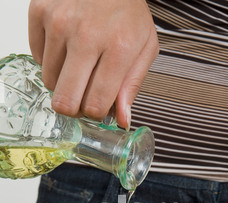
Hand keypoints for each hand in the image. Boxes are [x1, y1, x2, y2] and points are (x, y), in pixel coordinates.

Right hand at [28, 0, 158, 128]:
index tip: (96, 106)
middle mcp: (86, 36)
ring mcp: (59, 23)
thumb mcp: (145, 46)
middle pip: (66, 100)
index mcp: (118, 48)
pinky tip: (65, 47)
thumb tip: (121, 119)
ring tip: (78, 64)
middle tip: (81, 96)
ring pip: (49, 82)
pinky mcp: (39, 12)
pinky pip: (36, 57)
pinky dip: (49, 59)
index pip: (94, 104)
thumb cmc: (127, 8)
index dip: (94, 113)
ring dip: (63, 80)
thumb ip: (132, 85)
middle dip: (74, 107)